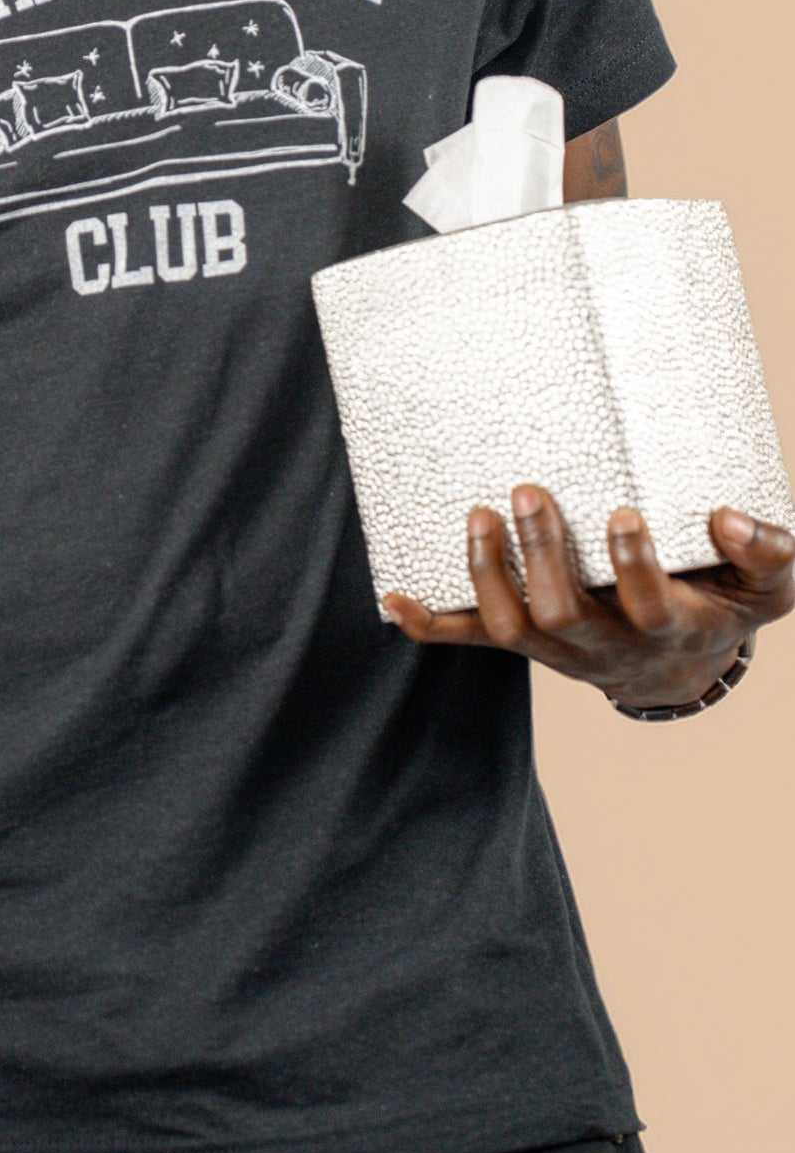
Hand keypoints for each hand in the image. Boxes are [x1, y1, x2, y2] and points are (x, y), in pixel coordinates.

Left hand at [383, 486, 794, 707]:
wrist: (680, 662)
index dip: (635, 567)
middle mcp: (604, 645)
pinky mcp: (524, 641)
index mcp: (667, 626)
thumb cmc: (722, 601)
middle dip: (543, 557)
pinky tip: (394, 598)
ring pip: (509, 629)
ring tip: (478, 513)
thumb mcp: (766, 587)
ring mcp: (556, 648)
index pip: (650, 608)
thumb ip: (767, 551)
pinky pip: (466, 642)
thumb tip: (727, 517)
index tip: (625, 514)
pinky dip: (429, 625)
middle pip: (564, 615)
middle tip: (530, 491)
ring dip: (485, 573)